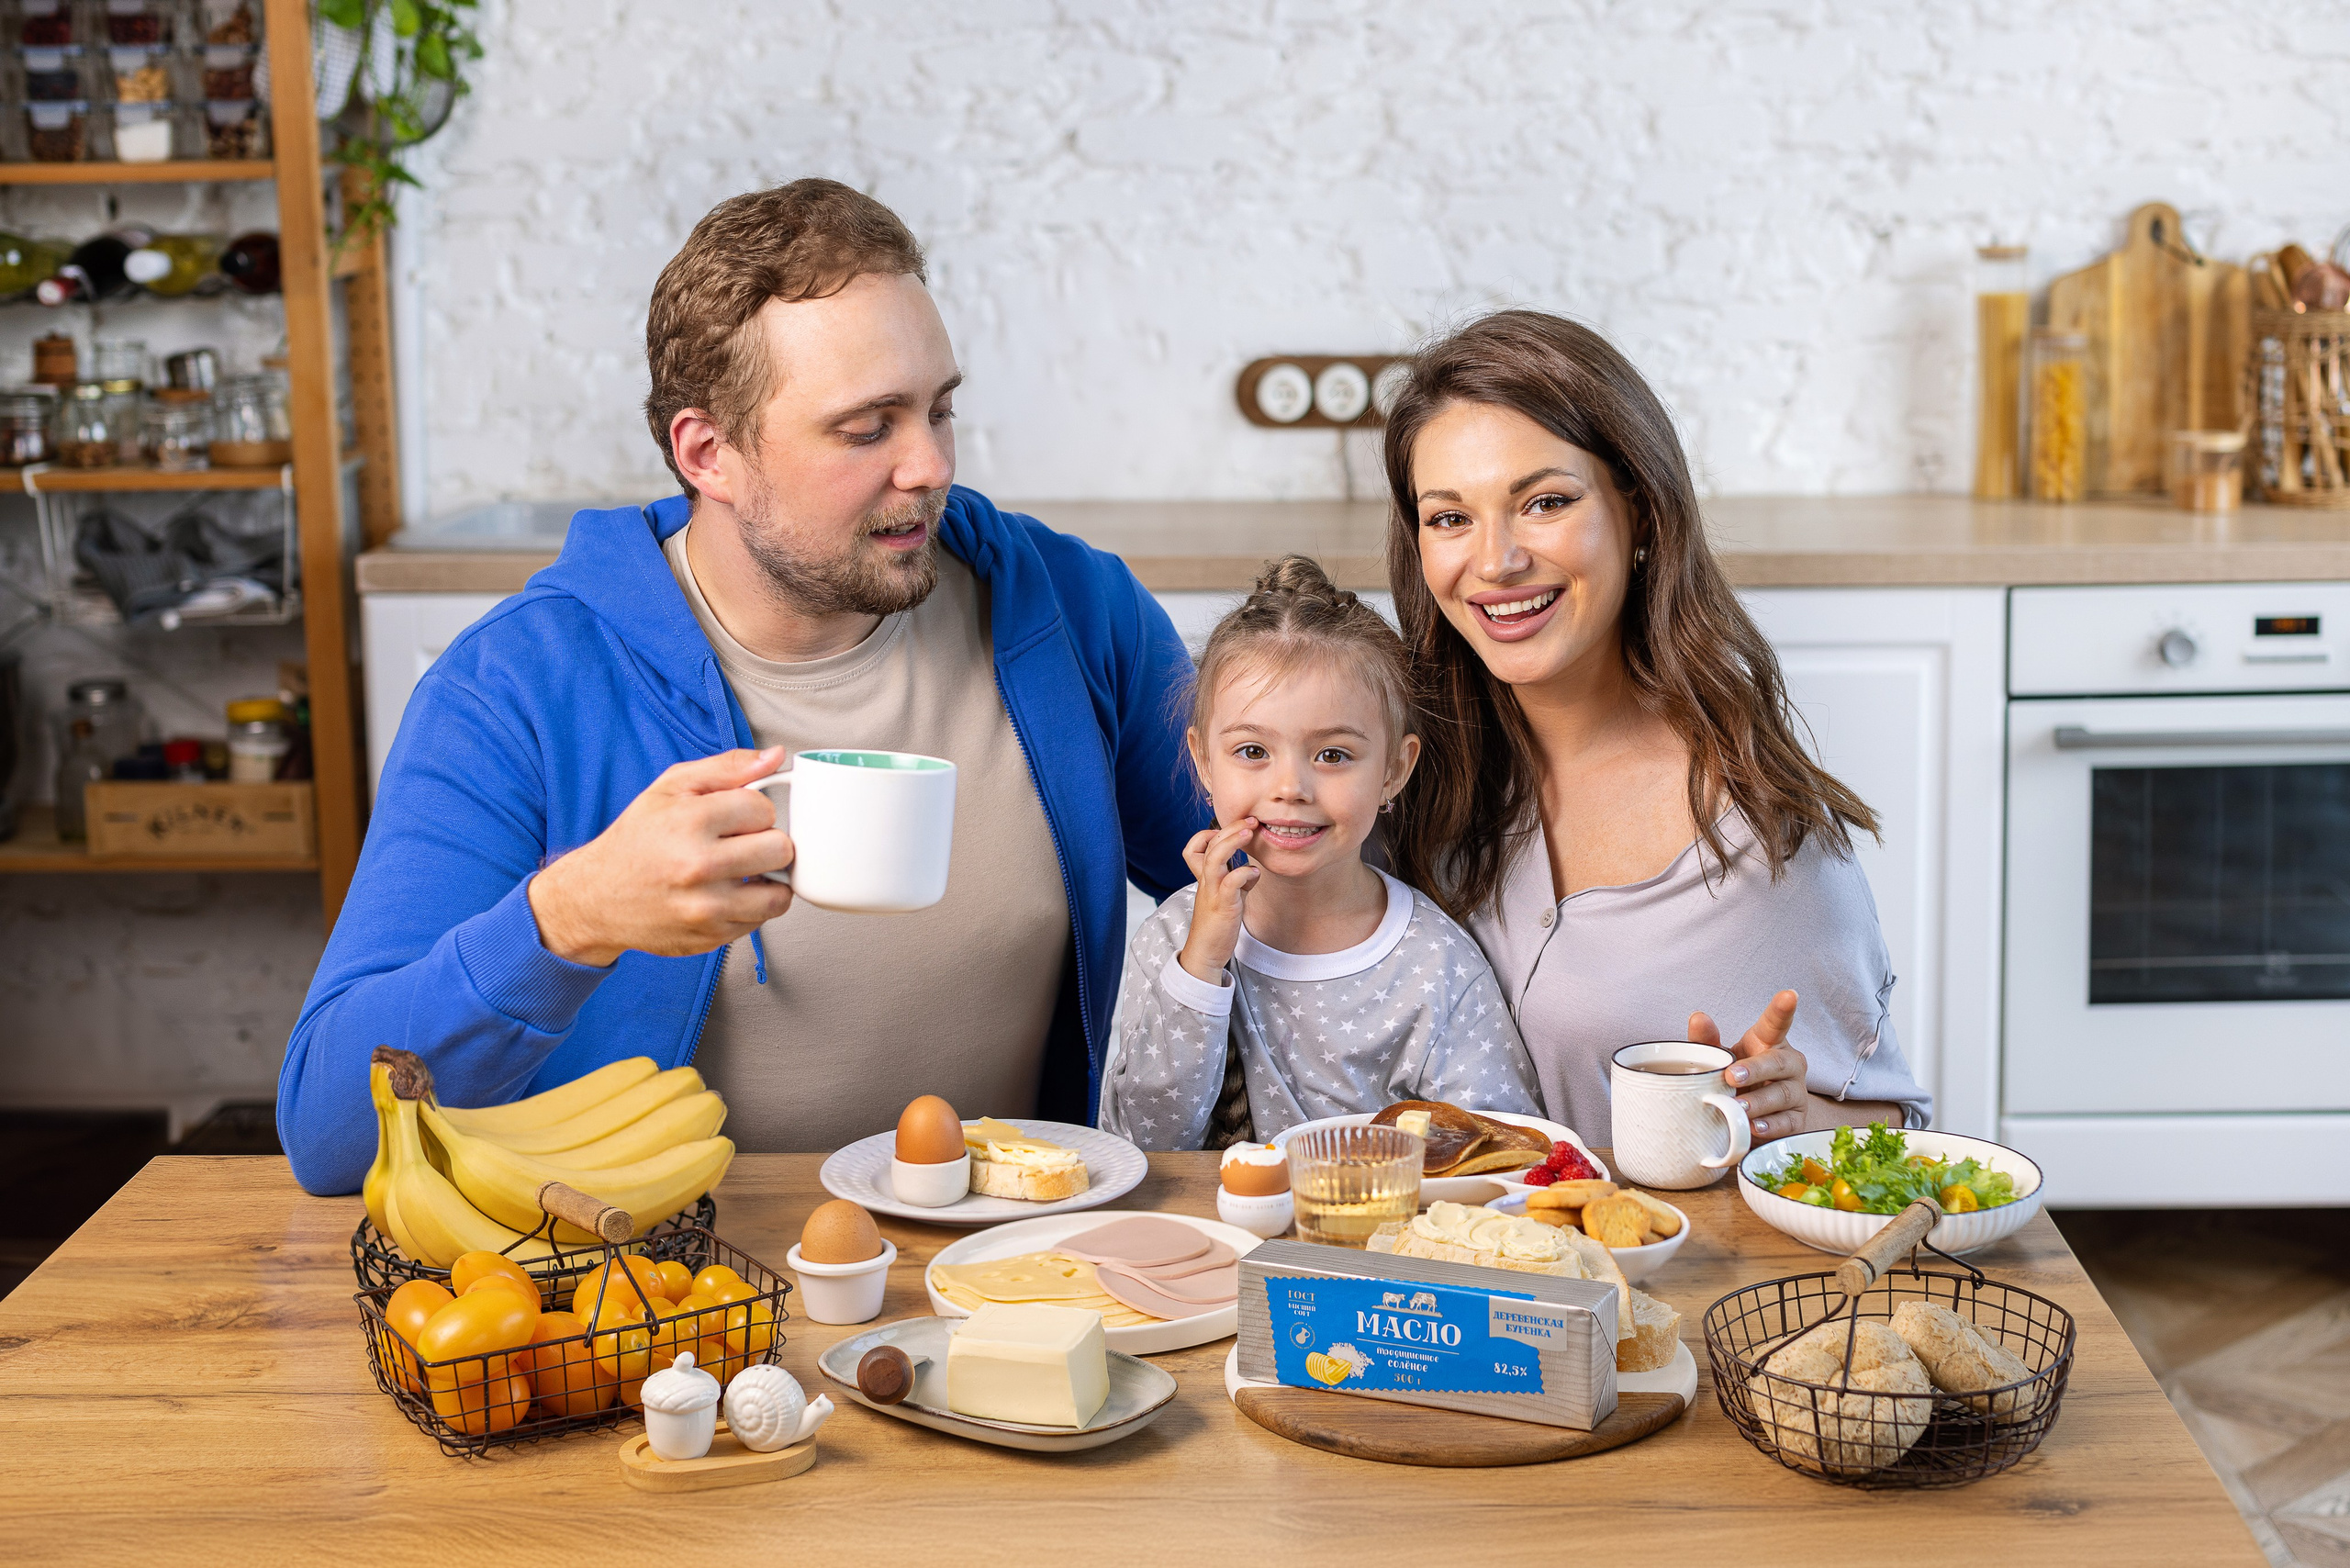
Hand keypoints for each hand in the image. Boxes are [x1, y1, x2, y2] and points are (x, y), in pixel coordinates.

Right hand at [528, 747, 796, 967]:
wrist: (597, 898)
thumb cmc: (637, 839)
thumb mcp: (670, 788)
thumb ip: (726, 768)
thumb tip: (775, 756)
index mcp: (689, 821)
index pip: (763, 808)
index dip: (754, 810)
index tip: (737, 817)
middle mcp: (698, 866)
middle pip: (780, 849)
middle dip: (766, 842)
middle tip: (743, 844)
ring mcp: (706, 908)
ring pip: (779, 893)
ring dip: (768, 880)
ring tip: (744, 870)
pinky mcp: (711, 937)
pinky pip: (761, 919)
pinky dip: (752, 905)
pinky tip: (729, 892)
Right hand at [1176, 818, 1259, 983]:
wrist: (1206, 952)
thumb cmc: (1217, 924)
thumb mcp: (1228, 897)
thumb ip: (1238, 881)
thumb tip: (1253, 869)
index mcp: (1204, 878)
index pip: (1193, 849)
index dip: (1206, 836)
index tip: (1228, 833)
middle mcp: (1205, 881)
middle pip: (1209, 846)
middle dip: (1229, 828)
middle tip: (1250, 820)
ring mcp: (1212, 892)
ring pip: (1214, 858)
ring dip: (1231, 842)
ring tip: (1249, 831)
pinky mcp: (1223, 906)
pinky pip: (1230, 883)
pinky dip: (1243, 874)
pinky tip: (1255, 874)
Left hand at [1689, 989, 1807, 1143]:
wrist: (1745, 1116)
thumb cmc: (1735, 1080)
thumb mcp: (1719, 1059)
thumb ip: (1707, 1041)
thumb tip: (1698, 1018)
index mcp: (1769, 1042)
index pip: (1776, 1023)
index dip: (1782, 1009)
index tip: (1790, 994)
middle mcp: (1789, 1064)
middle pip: (1778, 1062)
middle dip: (1755, 1069)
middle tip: (1732, 1076)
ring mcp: (1796, 1091)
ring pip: (1783, 1094)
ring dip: (1759, 1102)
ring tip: (1737, 1108)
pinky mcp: (1797, 1119)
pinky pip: (1787, 1122)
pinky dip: (1769, 1126)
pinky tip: (1753, 1127)